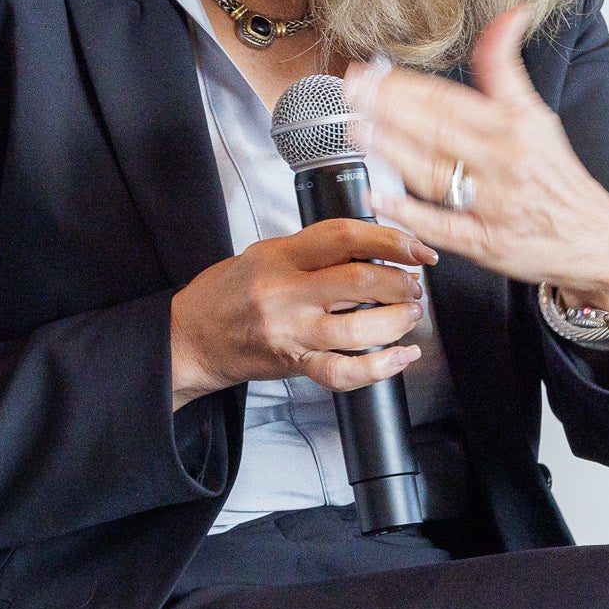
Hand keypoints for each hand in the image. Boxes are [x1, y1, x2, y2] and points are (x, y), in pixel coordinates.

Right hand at [168, 218, 437, 406]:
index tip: (416, 249)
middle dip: (401, 283)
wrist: (191, 338)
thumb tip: (371, 248)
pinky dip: (380, 367)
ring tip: (409, 314)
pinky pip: (343, 372)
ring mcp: (290, 332)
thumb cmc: (228, 293)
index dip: (390, 240)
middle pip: (360, 281)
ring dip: (398, 321)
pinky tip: (400, 356)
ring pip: (359, 329)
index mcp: (280, 256)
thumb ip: (312, 250)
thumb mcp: (265, 254)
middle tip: (414, 285)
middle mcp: (285, 293)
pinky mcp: (294, 364)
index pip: (345, 237)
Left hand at [347, 10, 608, 307]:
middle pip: (439, 129)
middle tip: (352, 92)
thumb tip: (511, 12)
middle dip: (389, 108)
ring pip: (436, 172)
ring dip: (392, 150)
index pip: (453, 98)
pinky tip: (380, 196)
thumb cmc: (555, 178)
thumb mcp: (538, 115)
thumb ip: (508, 69)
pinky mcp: (487, 242)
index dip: (408, 83)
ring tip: (357, 131)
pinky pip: (443, 226)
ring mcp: (496, 204)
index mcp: (517, 125)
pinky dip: (410, 212)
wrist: (592, 241)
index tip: (372, 71)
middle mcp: (507, 161)